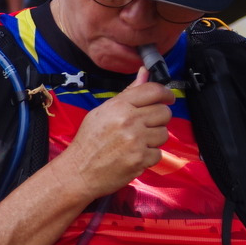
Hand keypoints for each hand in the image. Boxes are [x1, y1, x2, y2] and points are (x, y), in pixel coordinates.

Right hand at [56, 68, 173, 200]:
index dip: (165, 93)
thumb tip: (144, 72)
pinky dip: (148, 156)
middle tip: (144, 126)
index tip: (167, 99)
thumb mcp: (102, 112)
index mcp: (118, 106)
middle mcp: (128, 121)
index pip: (154, 91)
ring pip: (164, 133)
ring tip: (136, 143)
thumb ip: (128, 94)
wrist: (78, 172)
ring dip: (153, 139)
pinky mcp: (140, 159)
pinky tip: (133, 156)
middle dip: (158, 119)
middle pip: (164, 112)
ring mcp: (136, 140)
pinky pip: (159, 153)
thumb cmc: (89, 141)